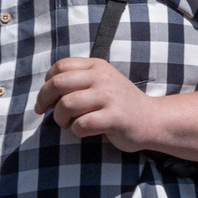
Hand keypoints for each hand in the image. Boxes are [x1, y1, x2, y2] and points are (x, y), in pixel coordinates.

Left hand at [36, 56, 158, 152]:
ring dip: (60, 118)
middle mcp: (103, 77)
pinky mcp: (114, 118)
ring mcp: (110, 97)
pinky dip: (76, 130)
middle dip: (44, 99)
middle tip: (44, 111)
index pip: (61, 66)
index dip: (47, 82)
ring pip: (67, 105)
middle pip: (58, 84)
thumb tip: (45, 94)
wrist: (152, 120)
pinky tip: (83, 131)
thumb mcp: (101, 82)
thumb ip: (78, 80)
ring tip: (67, 123)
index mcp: (98, 66)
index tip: (48, 97)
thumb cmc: (119, 104)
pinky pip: (82, 124)